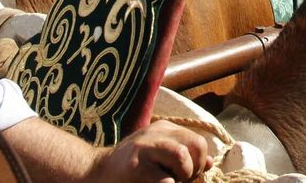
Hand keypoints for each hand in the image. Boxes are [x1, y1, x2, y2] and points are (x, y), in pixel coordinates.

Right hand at [91, 120, 210, 182]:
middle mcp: (155, 134)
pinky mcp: (136, 168)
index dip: (199, 161)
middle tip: (182, 179)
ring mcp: (144, 149)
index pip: (197, 141)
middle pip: (195, 143)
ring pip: (181, 155)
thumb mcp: (158, 155)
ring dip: (183, 175)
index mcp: (163, 129)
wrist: (97, 172)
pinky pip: (165, 180)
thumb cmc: (132, 168)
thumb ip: (182, 154)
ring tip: (171, 181)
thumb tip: (209, 162)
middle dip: (195, 166)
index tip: (187, 175)